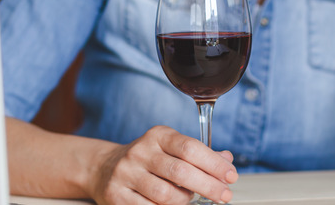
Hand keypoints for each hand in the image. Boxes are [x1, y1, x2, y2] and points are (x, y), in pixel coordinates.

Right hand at [89, 126, 238, 203]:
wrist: (103, 168)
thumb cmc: (148, 159)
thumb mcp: (171, 148)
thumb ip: (199, 154)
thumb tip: (227, 160)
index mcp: (158, 136)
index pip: (190, 148)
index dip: (214, 164)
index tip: (231, 176)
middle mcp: (140, 151)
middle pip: (181, 172)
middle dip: (208, 186)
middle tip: (224, 196)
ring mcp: (126, 173)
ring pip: (166, 195)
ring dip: (185, 200)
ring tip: (190, 198)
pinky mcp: (115, 195)